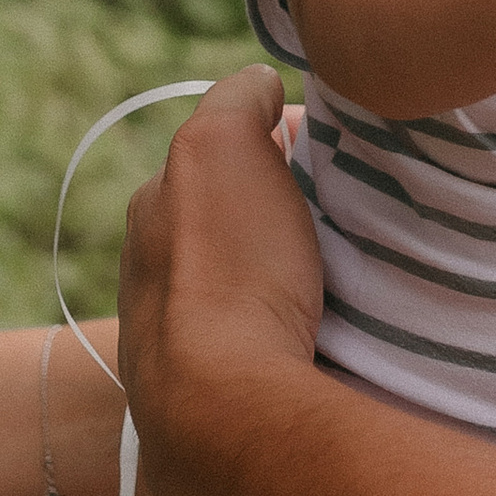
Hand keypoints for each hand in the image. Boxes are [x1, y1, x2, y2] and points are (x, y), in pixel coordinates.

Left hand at [119, 65, 312, 495]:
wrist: (226, 412)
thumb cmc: (229, 272)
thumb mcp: (222, 144)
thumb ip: (235, 98)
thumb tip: (259, 83)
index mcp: (152, 206)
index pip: (224, 149)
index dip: (280, 139)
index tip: (331, 155)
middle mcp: (150, 270)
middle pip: (236, 216)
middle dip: (283, 208)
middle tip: (345, 214)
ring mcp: (177, 340)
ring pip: (249, 280)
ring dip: (289, 271)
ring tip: (344, 274)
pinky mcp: (210, 396)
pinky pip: (260, 339)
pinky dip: (289, 326)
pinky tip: (322, 329)